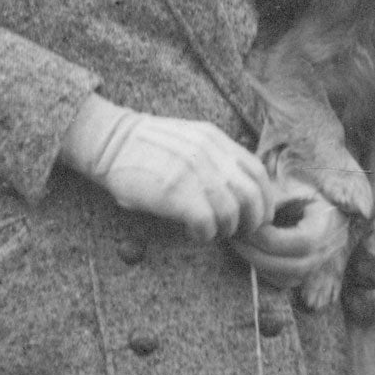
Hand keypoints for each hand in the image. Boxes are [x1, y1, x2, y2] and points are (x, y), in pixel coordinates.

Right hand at [62, 95, 273, 241]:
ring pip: (232, 212)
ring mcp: (194, 172)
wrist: (109, 143)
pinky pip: (207, 223)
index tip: (258, 215)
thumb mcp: (189, 140)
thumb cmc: (146, 149)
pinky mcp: (177, 193)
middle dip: (252, 220)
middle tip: (240, 231)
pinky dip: (205, 234)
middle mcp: (210, 153)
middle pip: (252, 195)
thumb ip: (215, 156)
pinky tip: (194, 233)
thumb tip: (238, 188)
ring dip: (226, 229)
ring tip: (212, 232)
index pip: (258, 171)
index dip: (265, 199)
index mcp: (216, 140)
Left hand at [231, 187, 351, 287]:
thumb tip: (249, 213)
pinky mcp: (307, 270)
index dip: (269, 237)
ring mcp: (319, 263)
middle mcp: (328, 249)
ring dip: (260, 265)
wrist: (322, 196)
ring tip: (239, 246)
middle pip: (293, 267)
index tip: (246, 226)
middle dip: (259, 255)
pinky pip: (285, 281)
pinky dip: (265, 271)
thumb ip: (273, 198)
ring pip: (288, 279)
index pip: (300, 242)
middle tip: (235, 239)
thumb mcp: (291, 185)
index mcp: (328, 225)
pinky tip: (250, 253)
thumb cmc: (303, 186)